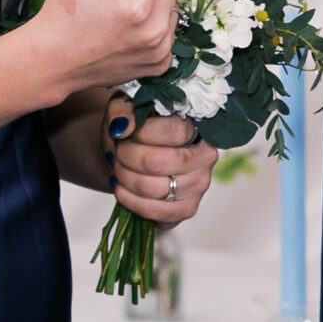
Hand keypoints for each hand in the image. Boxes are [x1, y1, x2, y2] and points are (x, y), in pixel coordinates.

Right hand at [21, 0, 179, 98]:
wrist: (54, 59)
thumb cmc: (65, 12)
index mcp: (139, 2)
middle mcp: (156, 29)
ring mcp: (160, 50)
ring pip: (170, 3)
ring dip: (151, 2)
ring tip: (120, 14)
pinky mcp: (159, 63)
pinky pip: (167, 29)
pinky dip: (150, 25)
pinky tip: (126, 31)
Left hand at [107, 95, 216, 225]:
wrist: (131, 156)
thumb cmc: (134, 130)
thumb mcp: (126, 109)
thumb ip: (122, 111)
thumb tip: (121, 127)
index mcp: (197, 127)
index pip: (175, 131)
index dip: (142, 132)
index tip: (123, 132)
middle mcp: (205, 158)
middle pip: (156, 162)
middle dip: (125, 156)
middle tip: (117, 151)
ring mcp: (198, 187)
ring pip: (150, 187)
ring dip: (123, 177)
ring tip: (118, 167)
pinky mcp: (186, 209)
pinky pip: (153, 211)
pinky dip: (129, 200)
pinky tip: (121, 189)